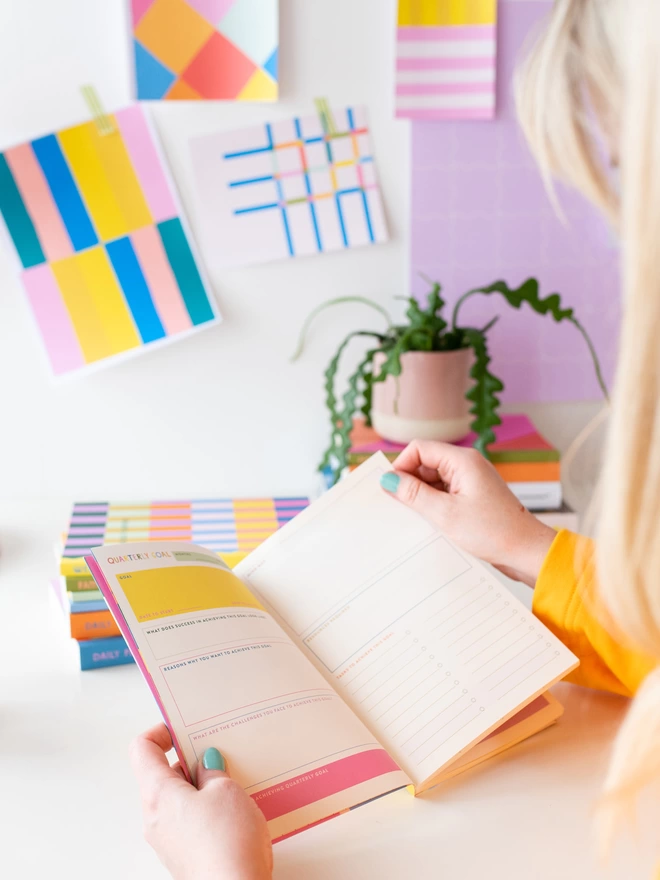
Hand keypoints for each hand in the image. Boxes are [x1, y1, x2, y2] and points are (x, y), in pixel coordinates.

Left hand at [130, 724, 271, 879]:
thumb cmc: (226, 845)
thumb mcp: (226, 790)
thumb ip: (212, 771)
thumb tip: (206, 764)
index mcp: (157, 794)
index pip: (142, 750)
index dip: (161, 732)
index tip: (183, 727)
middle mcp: (155, 818)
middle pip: (163, 775)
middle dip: (190, 761)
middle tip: (218, 753)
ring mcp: (169, 840)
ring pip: (179, 800)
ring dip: (203, 787)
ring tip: (234, 783)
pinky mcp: (185, 856)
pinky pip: (191, 821)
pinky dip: (208, 810)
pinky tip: (235, 812)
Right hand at [380, 440, 556, 586]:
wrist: (526, 552)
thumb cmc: (493, 532)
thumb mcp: (445, 514)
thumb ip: (414, 494)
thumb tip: (388, 480)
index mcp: (462, 461)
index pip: (419, 449)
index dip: (401, 466)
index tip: (391, 489)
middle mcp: (467, 466)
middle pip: (425, 463)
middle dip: (410, 483)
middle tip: (401, 508)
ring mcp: (470, 482)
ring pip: (433, 480)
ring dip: (421, 497)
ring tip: (420, 519)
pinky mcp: (472, 498)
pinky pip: (444, 494)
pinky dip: (433, 505)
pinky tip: (432, 523)